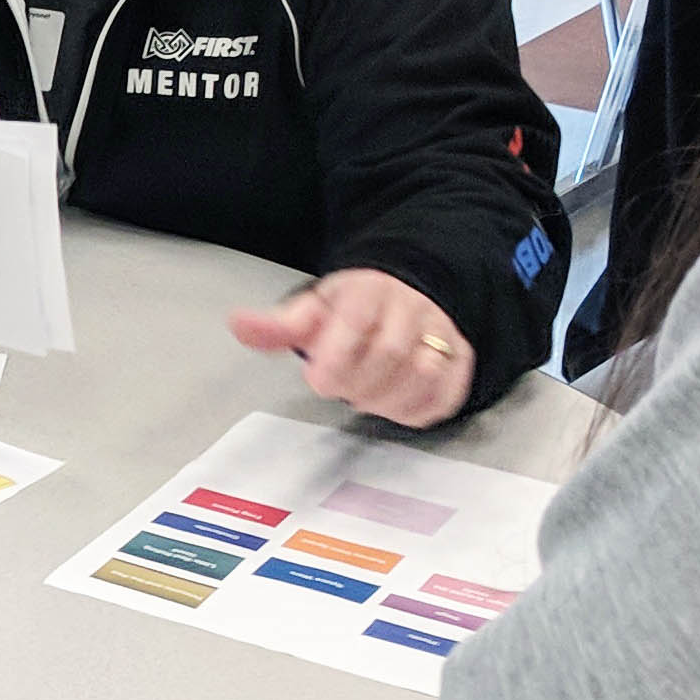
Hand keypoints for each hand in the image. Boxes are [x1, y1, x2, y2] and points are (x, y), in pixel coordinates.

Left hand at [230, 268, 473, 427]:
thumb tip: (238, 324)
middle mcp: (414, 308)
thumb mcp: (314, 310)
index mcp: (371, 290)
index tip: (318, 380)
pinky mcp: (461, 361)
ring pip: (423, 373)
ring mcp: (442, 334)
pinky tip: (392, 406)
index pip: (358, 319)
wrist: (411, 294)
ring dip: (385, 399)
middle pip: (391, 351)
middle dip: (357, 381)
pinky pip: (446, 393)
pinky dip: (416, 409)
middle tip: (336, 387)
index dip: (337, 355)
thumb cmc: (354, 310)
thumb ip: (279, 325)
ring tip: (361, 396)